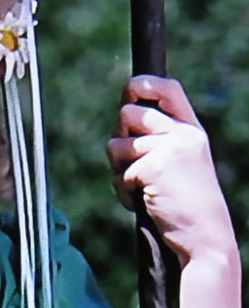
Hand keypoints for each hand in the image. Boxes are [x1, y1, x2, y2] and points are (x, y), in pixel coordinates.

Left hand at [106, 75, 236, 266]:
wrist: (205, 237)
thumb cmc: (185, 203)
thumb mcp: (179, 161)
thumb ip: (158, 137)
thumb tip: (122, 116)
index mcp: (191, 130)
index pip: (168, 89)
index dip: (142, 84)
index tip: (130, 91)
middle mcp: (184, 134)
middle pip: (127, 113)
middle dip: (119, 137)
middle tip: (131, 162)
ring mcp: (169, 149)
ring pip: (115, 144)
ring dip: (118, 169)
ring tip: (141, 186)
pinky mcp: (154, 167)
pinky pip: (118, 174)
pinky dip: (123, 192)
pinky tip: (144, 201)